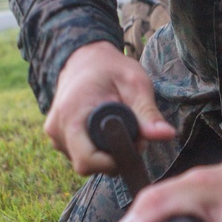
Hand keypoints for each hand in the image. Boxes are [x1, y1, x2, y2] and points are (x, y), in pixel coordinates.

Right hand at [43, 40, 174, 174]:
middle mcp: (57, 129)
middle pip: (88, 165)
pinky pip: (79, 154)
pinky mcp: (56, 138)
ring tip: (119, 128)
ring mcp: (54, 135)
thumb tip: (168, 135)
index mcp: (72, 115)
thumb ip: (149, 113)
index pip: (89, 160)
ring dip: (105, 153)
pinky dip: (96, 148)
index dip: (115, 160)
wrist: (82, 57)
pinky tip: (106, 130)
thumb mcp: (135, 85)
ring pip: (84, 162)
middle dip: (114, 158)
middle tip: (133, 134)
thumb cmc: (109, 68)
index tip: (135, 143)